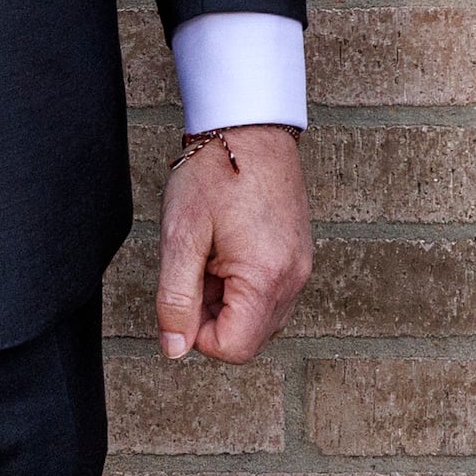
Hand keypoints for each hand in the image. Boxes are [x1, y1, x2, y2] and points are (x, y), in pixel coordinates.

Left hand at [158, 124, 313, 363]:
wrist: (250, 126)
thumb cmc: (215, 172)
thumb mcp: (181, 236)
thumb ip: (176, 299)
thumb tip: (174, 348)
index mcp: (266, 277)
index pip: (232, 348)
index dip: (197, 332)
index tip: (184, 292)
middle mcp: (293, 279)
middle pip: (249, 339)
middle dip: (214, 317)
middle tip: (197, 269)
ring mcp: (300, 267)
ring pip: (259, 319)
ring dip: (228, 302)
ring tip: (213, 255)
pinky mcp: (299, 256)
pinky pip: (271, 295)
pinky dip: (245, 286)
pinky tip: (229, 249)